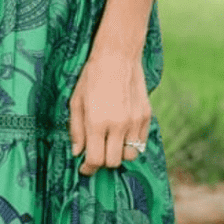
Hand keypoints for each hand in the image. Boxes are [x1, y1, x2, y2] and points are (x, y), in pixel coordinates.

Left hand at [68, 44, 151, 176]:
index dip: (88, 168)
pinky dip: (132, 143)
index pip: (95, 160)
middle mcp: (118, 125)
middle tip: (96, 152)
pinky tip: (123, 132)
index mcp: (97, 122)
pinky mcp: (147, 116)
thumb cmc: (92, 76)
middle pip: (112, 162)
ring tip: (111, 142)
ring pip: (129, 155)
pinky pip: (141, 142)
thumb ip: (76, 129)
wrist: (117, 55)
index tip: (84, 168)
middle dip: (102, 161)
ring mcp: (135, 121)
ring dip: (119, 153)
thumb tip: (77, 153)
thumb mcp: (76, 100)